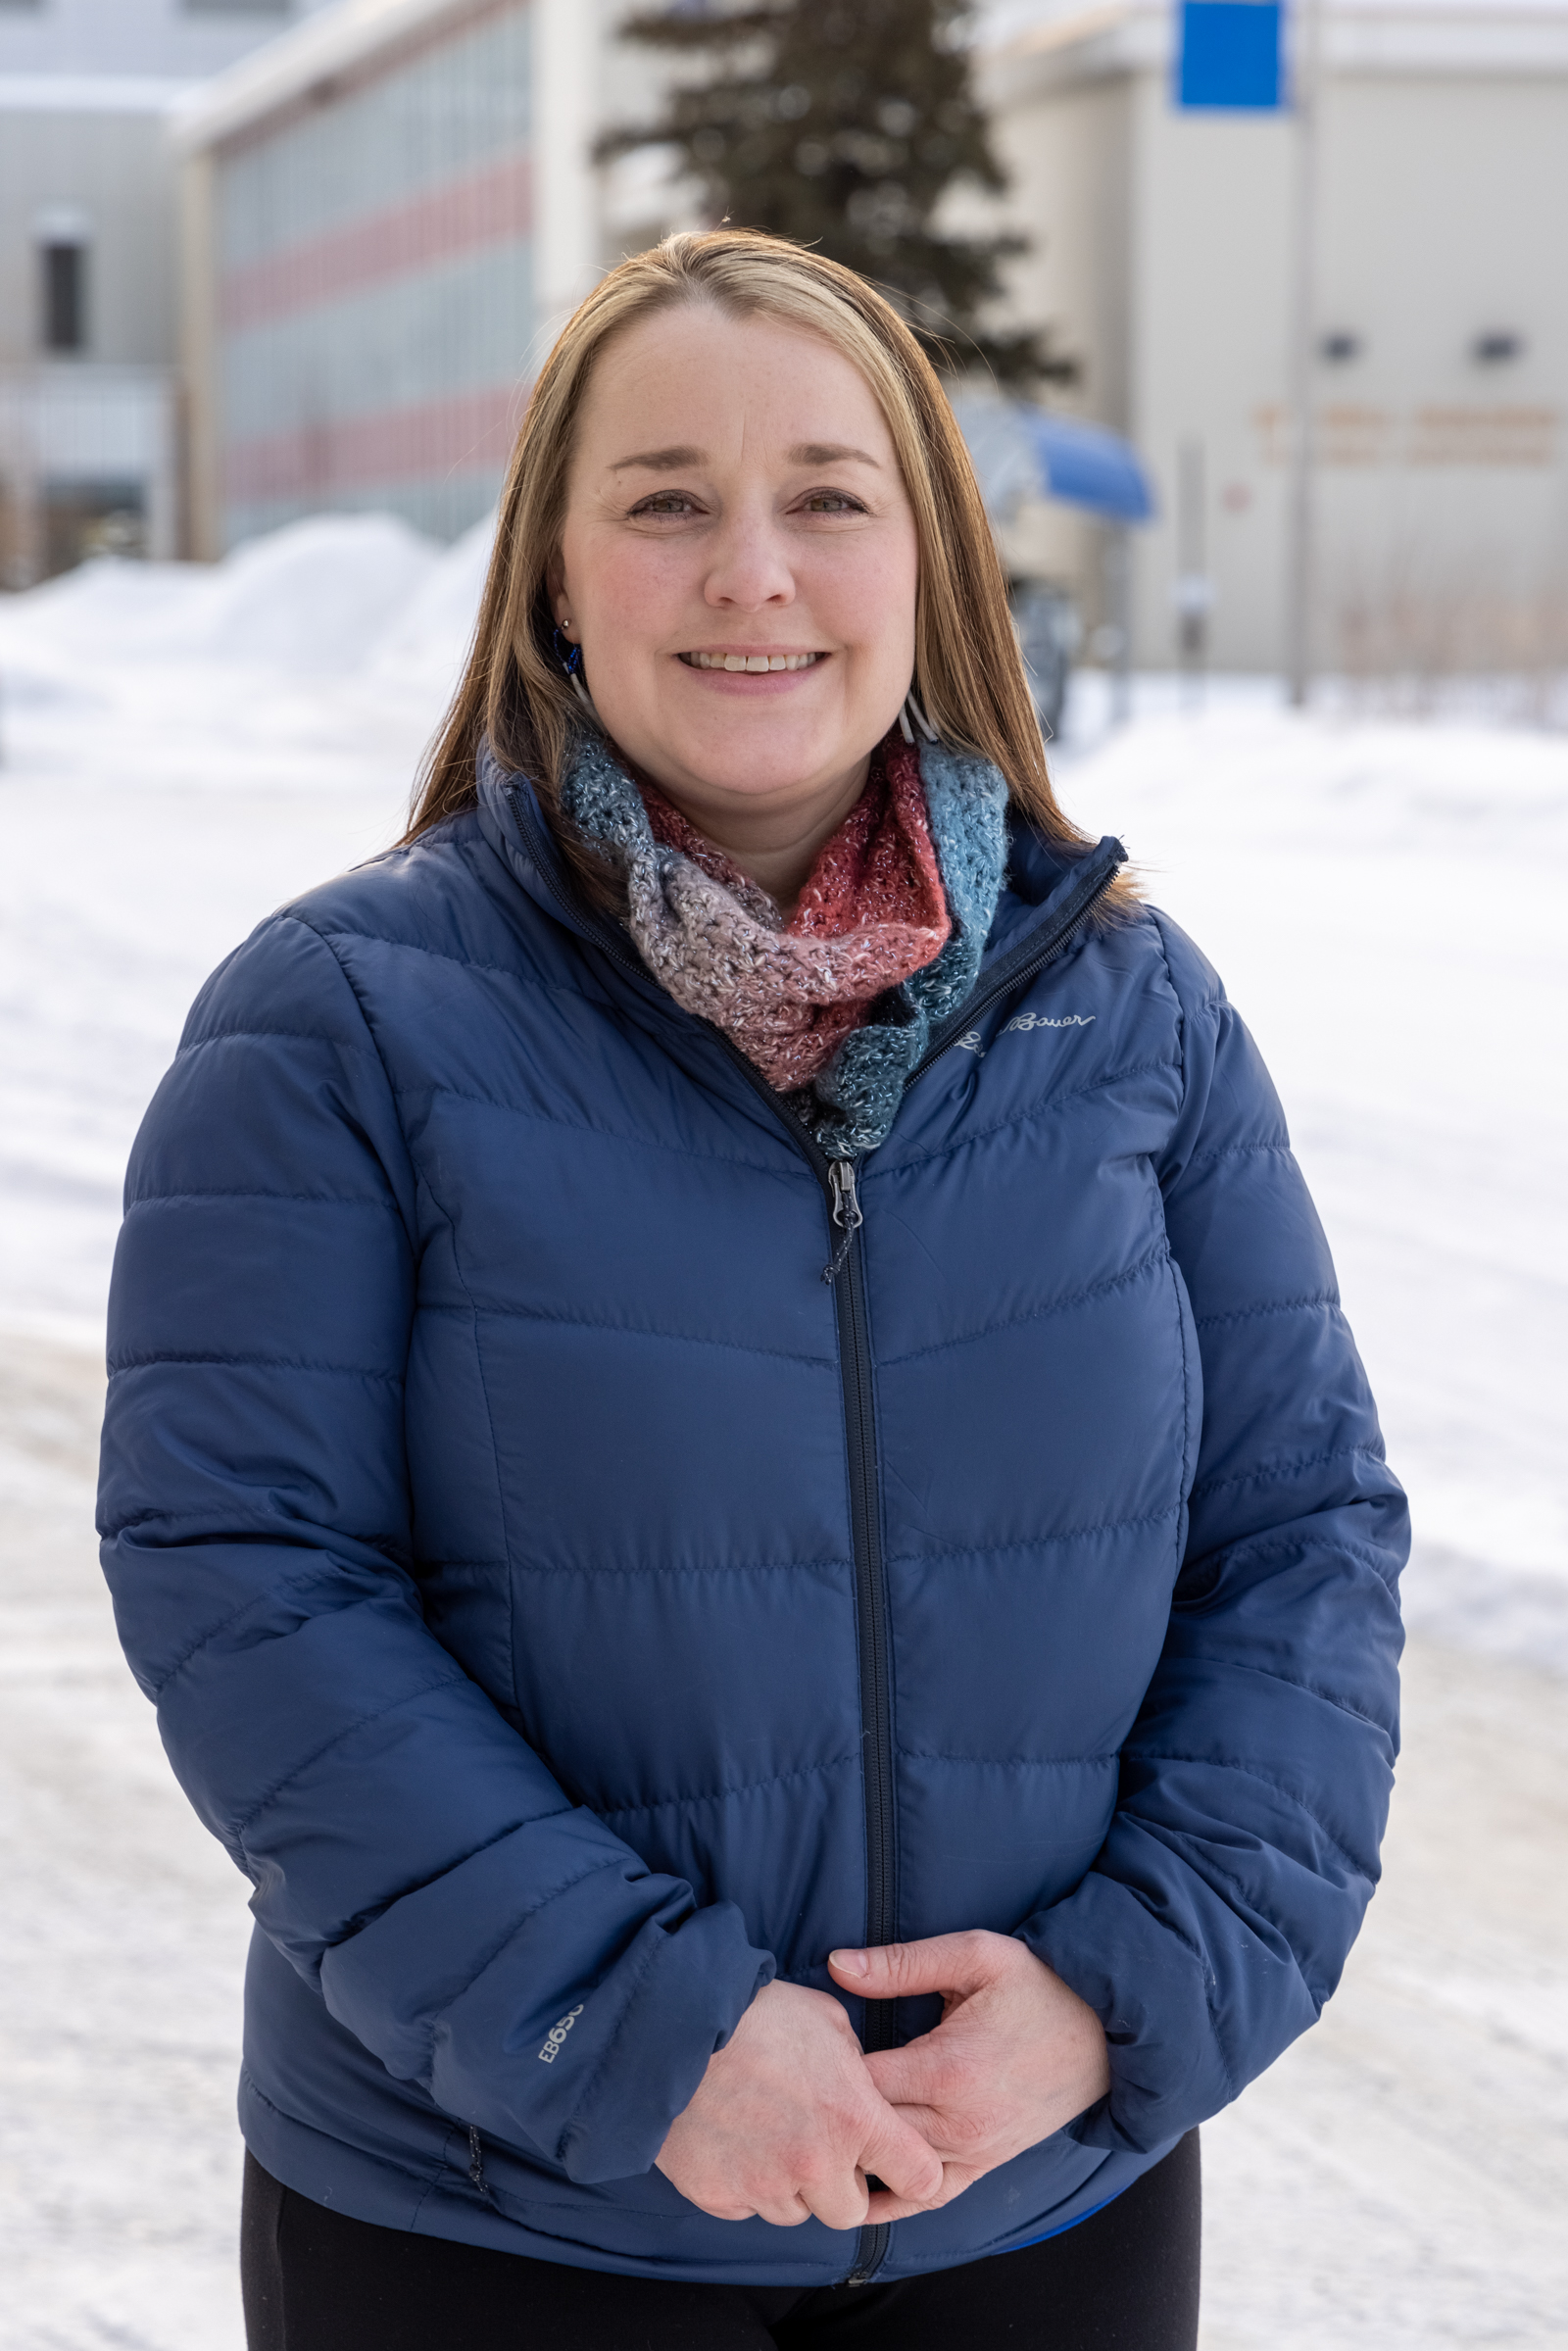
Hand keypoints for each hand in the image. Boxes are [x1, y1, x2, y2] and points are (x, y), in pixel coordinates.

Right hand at [655, 1978, 944, 2229]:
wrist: (673, 2025)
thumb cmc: (755, 2012)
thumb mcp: (827, 2020)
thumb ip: (855, 2065)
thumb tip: (861, 2086)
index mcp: (854, 2119)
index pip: (918, 2177)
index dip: (911, 2171)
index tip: (896, 2162)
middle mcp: (816, 2164)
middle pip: (849, 2211)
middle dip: (839, 2184)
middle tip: (814, 2141)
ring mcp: (764, 2187)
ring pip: (794, 2212)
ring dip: (789, 2183)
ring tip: (765, 2130)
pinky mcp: (719, 2197)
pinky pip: (746, 2207)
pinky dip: (744, 2184)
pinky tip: (731, 2140)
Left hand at [829, 1930, 1110, 2221]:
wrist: (1107, 2030)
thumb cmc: (1039, 1985)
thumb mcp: (975, 1955)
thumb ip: (902, 1963)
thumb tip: (836, 1965)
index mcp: (949, 2069)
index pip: (861, 2084)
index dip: (830, 2068)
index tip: (813, 2047)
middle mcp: (959, 2122)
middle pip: (871, 2131)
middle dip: (838, 2111)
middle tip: (810, 2087)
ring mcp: (975, 2151)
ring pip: (895, 2169)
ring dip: (860, 2152)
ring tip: (826, 2131)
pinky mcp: (987, 2164)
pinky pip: (932, 2195)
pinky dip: (895, 2195)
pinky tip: (861, 2185)